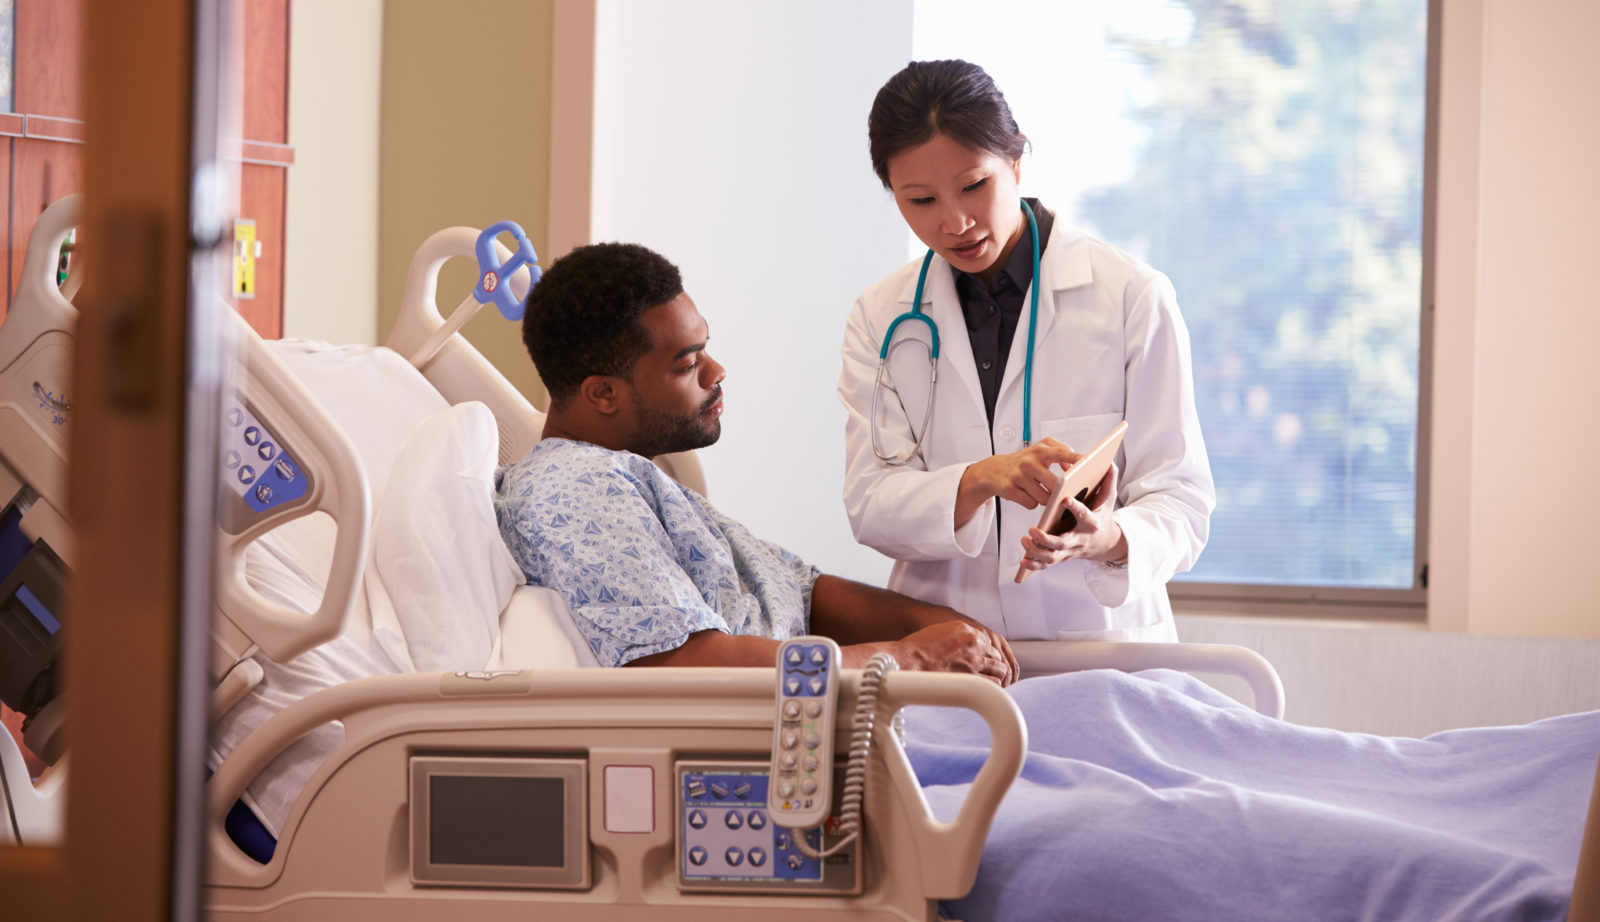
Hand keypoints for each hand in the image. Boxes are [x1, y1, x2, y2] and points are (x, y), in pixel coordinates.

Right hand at [892, 619, 1018, 686]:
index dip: (988, 654)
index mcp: (965, 629)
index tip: (985, 661)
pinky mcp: (972, 677)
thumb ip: (957, 639)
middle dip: (994, 664)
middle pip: (996, 654)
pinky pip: (993, 683)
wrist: (907, 661)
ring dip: (997, 676)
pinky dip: (994, 687)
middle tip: (991, 673)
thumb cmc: (916, 650)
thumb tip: (963, 649)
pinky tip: (988, 691)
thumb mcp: (939, 633)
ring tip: (993, 683)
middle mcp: (974, 642)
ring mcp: (974, 660)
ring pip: (999, 668)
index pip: (988, 641)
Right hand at [956, 437, 1079, 526]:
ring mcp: (1018, 476)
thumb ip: (1061, 451)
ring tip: (1038, 491)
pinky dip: (1032, 503)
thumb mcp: (1040, 449)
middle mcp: (1029, 461)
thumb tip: (1074, 465)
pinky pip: (1031, 504)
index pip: (1063, 453)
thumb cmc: (1024, 461)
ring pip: (1044, 498)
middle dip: (1061, 492)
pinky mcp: (1010, 489)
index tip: (1089, 464)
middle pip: (1056, 484)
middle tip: (1061, 492)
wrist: (993, 470)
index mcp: (1040, 450)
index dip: (1077, 459)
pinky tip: (1026, 495)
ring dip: (1045, 499)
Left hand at [1017, 461, 1126, 573]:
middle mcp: (1079, 540)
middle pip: (1062, 543)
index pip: (1084, 516)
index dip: (1076, 508)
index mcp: (1091, 523)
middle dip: (1047, 539)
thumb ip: (1108, 480)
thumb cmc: (1102, 517)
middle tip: (1033, 529)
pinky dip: (1034, 564)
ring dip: (1036, 551)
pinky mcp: (1061, 557)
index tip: (1066, 499)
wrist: (1105, 543)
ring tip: (1025, 539)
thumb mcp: (1108, 499)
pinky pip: (1046, 564)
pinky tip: (1023, 560)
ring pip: (1052, 557)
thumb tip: (1108, 462)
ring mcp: (1069, 551)